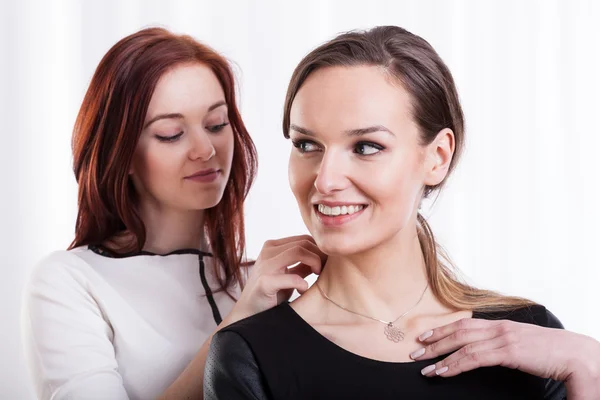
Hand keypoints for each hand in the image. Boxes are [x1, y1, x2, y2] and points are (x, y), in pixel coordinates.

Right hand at [228, 235, 325, 322]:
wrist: (249, 314)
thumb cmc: (272, 294)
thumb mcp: (289, 275)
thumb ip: (303, 265)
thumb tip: (325, 257)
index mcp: (272, 247)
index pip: (303, 239)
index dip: (319, 249)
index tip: (327, 263)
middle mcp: (267, 252)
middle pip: (303, 243)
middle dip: (320, 255)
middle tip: (325, 270)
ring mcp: (265, 266)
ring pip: (298, 252)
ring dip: (314, 263)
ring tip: (317, 275)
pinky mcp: (264, 282)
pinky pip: (292, 277)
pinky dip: (303, 284)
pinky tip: (303, 291)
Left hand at [409, 318, 599, 398]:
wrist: (578, 355)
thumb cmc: (552, 353)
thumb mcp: (523, 345)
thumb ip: (504, 346)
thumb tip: (488, 353)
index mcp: (501, 325)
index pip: (465, 323)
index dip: (443, 329)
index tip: (426, 336)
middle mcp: (499, 327)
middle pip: (457, 330)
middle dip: (434, 340)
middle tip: (415, 349)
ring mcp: (503, 337)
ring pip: (461, 343)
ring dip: (439, 353)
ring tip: (422, 364)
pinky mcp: (508, 351)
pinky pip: (473, 357)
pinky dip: (454, 364)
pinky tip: (442, 370)